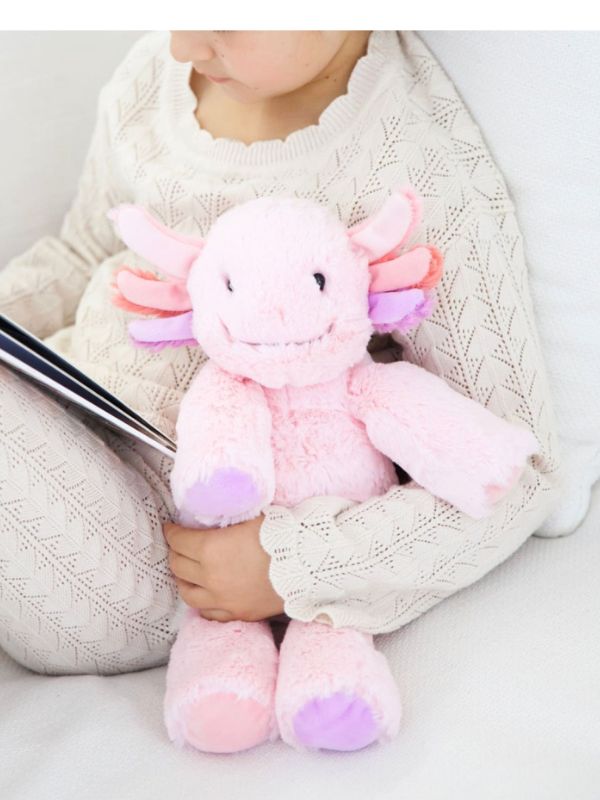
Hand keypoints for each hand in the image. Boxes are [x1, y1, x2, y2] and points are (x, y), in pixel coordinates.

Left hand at [163, 514, 284, 622]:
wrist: (308, 564)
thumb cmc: (281, 535)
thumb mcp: (249, 517)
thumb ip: (226, 520)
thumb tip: (212, 516)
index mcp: (210, 549)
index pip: (178, 540)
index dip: (172, 532)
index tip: (171, 528)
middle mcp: (211, 577)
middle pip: (178, 566)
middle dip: (175, 553)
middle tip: (178, 546)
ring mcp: (224, 599)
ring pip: (188, 593)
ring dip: (183, 580)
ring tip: (185, 573)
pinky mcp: (238, 613)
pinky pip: (209, 613)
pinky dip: (203, 603)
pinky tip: (205, 596)